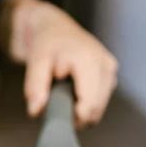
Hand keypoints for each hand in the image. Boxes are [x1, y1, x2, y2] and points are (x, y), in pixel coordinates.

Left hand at [0, 0, 117, 127]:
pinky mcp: (111, 76)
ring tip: (63, 94)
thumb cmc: (45, 44)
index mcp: (89, 60)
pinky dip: (84, 105)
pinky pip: (98, 105)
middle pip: (95, 111)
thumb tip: (36, 111)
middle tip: (57, 102)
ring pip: (97, 111)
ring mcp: (111, 71)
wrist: (54, 29)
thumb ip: (34, 87)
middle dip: (74, 115)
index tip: (57, 115)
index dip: (73, 118)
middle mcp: (106, 65)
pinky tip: (72, 93)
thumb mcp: (35, 61)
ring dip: (79, 111)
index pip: (89, 105)